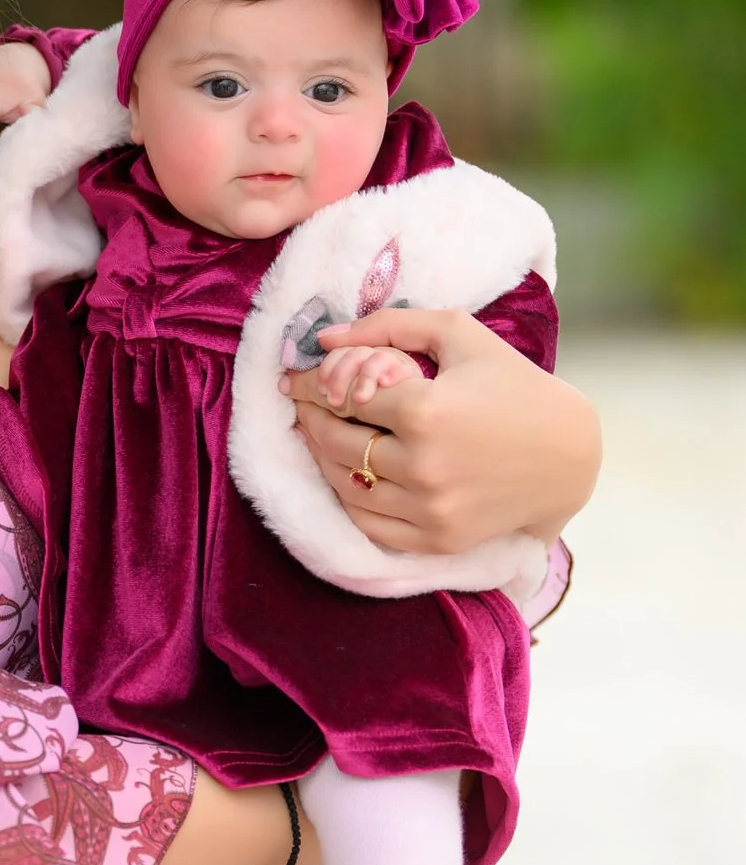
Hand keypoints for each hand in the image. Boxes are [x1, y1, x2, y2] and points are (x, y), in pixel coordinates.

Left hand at [283, 306, 601, 553]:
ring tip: (318, 436)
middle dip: (310, 418)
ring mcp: (428, 508)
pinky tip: (346, 474)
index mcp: (426, 410)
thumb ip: (391, 326)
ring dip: (322, 458)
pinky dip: (349, 498)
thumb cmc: (515, 386)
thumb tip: (325, 338)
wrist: (568, 456)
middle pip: (336, 441)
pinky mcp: (436, 538)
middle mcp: (422, 465)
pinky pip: (369, 523)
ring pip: (347, 484)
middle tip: (301, 404)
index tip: (296, 377)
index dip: (311, 383)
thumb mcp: (461, 336)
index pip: (343, 396)